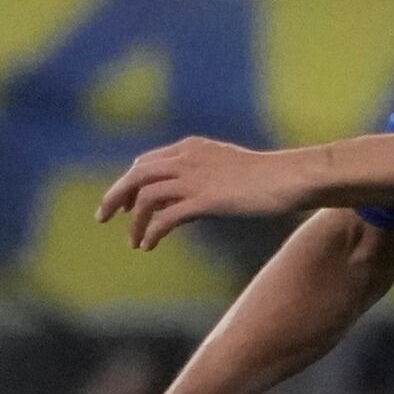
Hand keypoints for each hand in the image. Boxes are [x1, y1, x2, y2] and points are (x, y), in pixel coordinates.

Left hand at [97, 138, 311, 248]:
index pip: (148, 162)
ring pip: (146, 197)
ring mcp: (195, 178)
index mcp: (192, 148)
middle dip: (116, 196)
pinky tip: (149, 245)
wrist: (290, 177)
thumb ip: (206, 177)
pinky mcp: (204, 199)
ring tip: (134, 242)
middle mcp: (187, 158)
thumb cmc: (269, 177)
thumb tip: (191, 201)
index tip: (122, 202)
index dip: (130, 182)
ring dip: (134, 221)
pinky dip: (151, 231)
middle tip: (103, 217)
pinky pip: (165, 217)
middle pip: (137, 175)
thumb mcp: (230, 170)